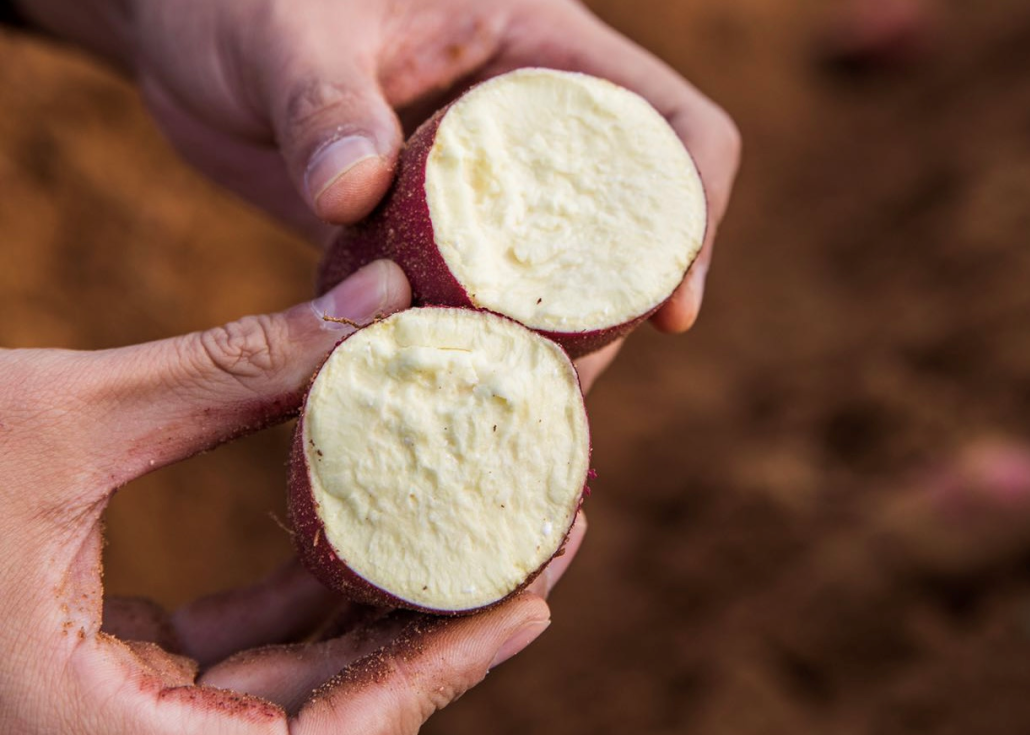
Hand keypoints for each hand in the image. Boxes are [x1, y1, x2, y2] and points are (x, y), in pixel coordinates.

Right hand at [0, 260, 586, 733]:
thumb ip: (224, 369)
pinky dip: (308, 596)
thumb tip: (380, 301)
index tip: (530, 594)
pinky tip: (369, 524)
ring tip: (478, 524)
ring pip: (291, 683)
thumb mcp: (58, 419)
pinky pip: (239, 651)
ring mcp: (113, 720)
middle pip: (330, 712)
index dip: (440, 670)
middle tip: (534, 536)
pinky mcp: (109, 675)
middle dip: (437, 626)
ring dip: (383, 605)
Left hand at [16, 0, 739, 333]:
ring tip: (489, 410)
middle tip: (555, 388)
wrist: (184, 36)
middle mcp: (526, 132)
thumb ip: (323, 99)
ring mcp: (475, 196)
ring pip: (539, 289)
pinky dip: (449, 356)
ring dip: (525, 354)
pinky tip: (422, 396)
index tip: (672, 311)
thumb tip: (352, 191)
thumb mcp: (289, 28)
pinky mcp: (419, 244)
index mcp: (541, 52)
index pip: (671, 130)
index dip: (690, 216)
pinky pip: (457, 311)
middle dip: (602, 321)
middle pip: (612, 238)